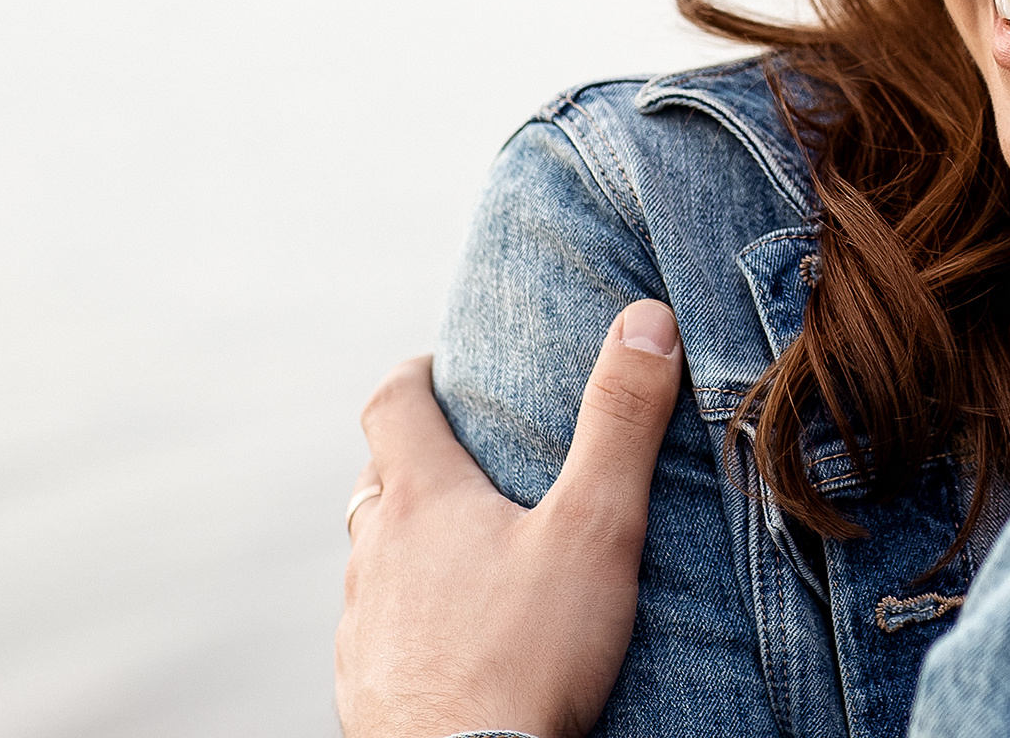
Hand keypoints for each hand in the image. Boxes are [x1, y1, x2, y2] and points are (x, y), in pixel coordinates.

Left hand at [335, 299, 684, 737]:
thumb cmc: (527, 657)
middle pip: (379, 483)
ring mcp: (363, 626)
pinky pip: (380, 632)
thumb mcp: (596, 529)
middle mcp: (376, 555)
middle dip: (416, 463)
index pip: (391, 405)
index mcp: (424, 501)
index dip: (414, 376)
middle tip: (468, 462)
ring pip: (375, 561)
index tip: (438, 367)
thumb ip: (622, 423)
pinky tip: (458, 643)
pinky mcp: (366, 689)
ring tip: (471, 557)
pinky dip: (410, 619)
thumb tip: (647, 320)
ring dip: (411, 546)